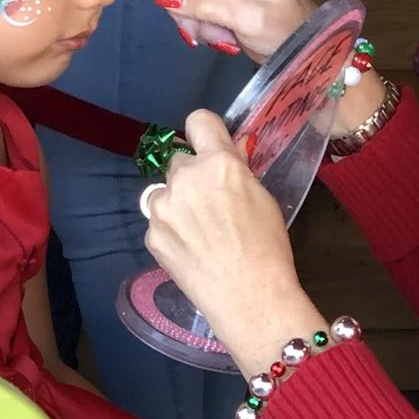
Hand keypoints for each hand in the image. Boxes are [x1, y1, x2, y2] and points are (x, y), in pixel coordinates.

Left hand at [143, 108, 322, 365]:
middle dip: (193, 176)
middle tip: (211, 204)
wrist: (249, 297)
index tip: (210, 148)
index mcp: (219, 163)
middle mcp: (185, 178)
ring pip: (165, 191)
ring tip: (199, 232)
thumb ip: (239, 171)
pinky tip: (191, 251)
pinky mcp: (151, 235)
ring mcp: (163, 207)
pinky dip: (171, 230)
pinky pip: (158, 221)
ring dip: (177, 203)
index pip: (199, 120)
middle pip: (180, 160)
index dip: (206, 133)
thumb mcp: (263, 198)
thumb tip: (229, 153)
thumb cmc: (268, 247)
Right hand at [152, 0, 316, 60]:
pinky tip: (215, 35)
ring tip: (218, 36)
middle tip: (200, 31)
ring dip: (191, 18)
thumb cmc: (286, 29)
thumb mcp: (251, 19)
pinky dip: (195, 22)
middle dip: (184, 1)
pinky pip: (186, 2)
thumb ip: (209, 5)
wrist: (294, 50)